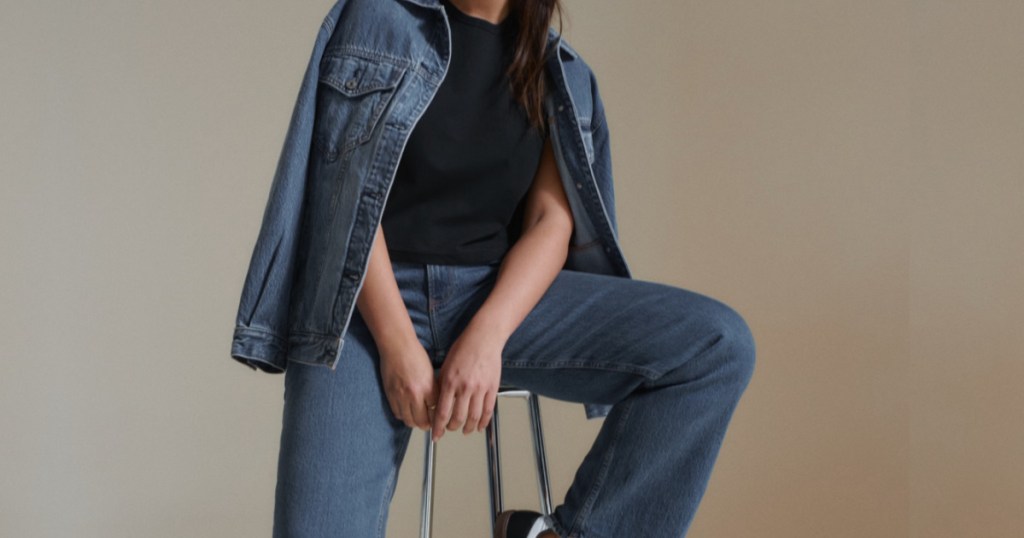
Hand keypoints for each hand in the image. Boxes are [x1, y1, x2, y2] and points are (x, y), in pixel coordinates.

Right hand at [379, 340, 438, 431]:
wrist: (397, 346)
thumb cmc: (415, 354)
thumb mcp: (430, 373)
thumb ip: (432, 390)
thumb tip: (435, 405)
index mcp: (428, 387)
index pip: (436, 412)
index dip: (438, 416)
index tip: (439, 417)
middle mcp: (414, 394)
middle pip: (422, 421)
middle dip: (427, 424)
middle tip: (429, 423)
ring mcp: (401, 396)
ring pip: (409, 421)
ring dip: (415, 422)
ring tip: (418, 418)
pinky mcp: (390, 395)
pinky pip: (397, 414)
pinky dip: (403, 415)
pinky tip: (407, 411)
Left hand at [431, 324, 503, 441]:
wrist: (484, 338)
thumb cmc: (464, 348)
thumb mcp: (446, 366)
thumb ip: (443, 385)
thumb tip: (439, 402)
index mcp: (450, 382)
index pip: (442, 412)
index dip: (438, 427)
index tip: (436, 435)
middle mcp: (465, 388)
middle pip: (458, 418)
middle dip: (452, 428)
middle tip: (449, 430)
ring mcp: (480, 389)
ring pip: (473, 417)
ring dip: (468, 428)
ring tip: (464, 431)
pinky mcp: (492, 388)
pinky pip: (488, 410)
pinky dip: (483, 422)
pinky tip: (479, 426)